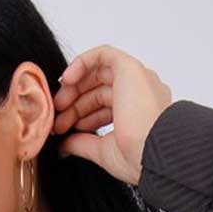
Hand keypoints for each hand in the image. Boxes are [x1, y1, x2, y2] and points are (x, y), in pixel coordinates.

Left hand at [49, 45, 174, 184]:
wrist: (155, 152)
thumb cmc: (139, 157)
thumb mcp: (104, 151)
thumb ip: (83, 143)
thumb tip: (64, 144)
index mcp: (139, 113)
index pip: (104, 107)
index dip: (81, 116)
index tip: (64, 130)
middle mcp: (140, 94)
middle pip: (100, 91)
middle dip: (75, 104)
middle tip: (57, 119)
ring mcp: (137, 80)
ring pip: (100, 74)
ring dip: (76, 88)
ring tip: (59, 106)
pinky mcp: (130, 68)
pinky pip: (103, 54)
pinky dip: (82, 62)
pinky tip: (66, 79)